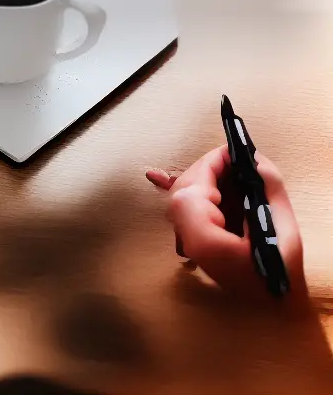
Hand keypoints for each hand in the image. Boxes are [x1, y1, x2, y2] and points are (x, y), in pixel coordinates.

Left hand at [147, 146, 305, 301]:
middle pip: (182, 191)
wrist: (273, 311)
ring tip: (229, 170)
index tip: (230, 153)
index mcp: (205, 240)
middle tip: (232, 159)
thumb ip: (267, 189)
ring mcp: (186, 244)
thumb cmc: (279, 273)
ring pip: (182, 198)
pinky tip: (206, 181)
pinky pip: (185, 210)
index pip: (191, 191)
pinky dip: (197, 191)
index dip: (208, 166)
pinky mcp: (191, 243)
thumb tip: (252, 158)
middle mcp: (189, 242)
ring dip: (203, 179)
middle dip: (205, 170)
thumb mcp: (282, 228)